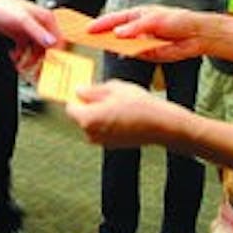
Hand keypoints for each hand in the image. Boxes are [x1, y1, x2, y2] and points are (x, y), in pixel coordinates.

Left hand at [0, 0, 58, 72]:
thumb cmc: (5, 8)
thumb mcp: (23, 20)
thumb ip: (37, 32)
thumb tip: (52, 42)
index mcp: (47, 20)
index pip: (58, 41)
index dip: (55, 55)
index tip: (49, 66)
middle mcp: (42, 26)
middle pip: (47, 49)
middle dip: (39, 61)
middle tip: (33, 71)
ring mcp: (32, 32)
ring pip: (36, 52)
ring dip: (28, 60)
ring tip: (19, 65)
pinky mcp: (23, 37)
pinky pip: (26, 51)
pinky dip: (20, 56)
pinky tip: (13, 55)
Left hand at [66, 79, 189, 147]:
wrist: (161, 125)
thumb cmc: (138, 105)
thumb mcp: (113, 88)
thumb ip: (91, 90)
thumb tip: (79, 90)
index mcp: (88, 119)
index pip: (70, 107)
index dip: (76, 97)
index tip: (82, 89)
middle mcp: (92, 134)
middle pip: (81, 116)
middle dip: (88, 105)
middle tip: (104, 93)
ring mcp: (102, 141)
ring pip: (93, 123)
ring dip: (99, 113)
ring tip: (117, 102)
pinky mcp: (113, 145)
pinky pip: (104, 130)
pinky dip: (109, 122)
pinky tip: (123, 113)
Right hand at [89, 5, 205, 61]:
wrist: (195, 35)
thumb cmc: (177, 20)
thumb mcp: (155, 20)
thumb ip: (136, 27)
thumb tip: (118, 34)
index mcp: (135, 15)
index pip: (113, 19)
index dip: (100, 23)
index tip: (87, 28)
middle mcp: (135, 29)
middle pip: (113, 32)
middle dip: (100, 35)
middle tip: (86, 39)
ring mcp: (139, 42)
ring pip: (121, 45)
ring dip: (111, 46)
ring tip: (99, 47)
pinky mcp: (146, 54)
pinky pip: (133, 55)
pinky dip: (126, 55)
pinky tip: (119, 55)